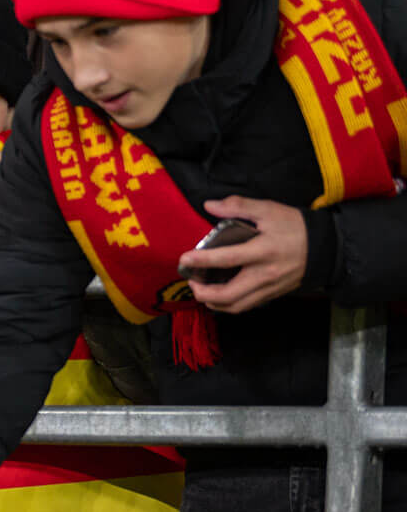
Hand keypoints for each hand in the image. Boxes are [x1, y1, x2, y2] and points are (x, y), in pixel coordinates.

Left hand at [179, 196, 307, 313]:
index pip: (227, 259)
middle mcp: (264, 274)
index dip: (202, 261)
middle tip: (191, 281)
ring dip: (213, 302)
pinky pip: (246, 306)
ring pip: (235, 306)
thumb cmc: (296, 226)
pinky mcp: (273, 295)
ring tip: (201, 289)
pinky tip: (219, 295)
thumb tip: (210, 205)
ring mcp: (269, 288)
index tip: (184, 259)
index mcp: (263, 251)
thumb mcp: (269, 210)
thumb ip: (239, 206)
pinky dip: (228, 304)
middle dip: (203, 292)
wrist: (327, 247)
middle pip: (227, 295)